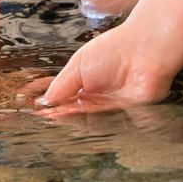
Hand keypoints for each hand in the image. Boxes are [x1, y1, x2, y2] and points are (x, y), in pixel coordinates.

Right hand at [25, 24, 180, 115]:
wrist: (145, 52)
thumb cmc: (113, 50)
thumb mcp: (79, 65)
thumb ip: (62, 84)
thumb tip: (46, 101)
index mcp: (85, 79)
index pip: (65, 97)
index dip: (52, 105)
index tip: (38, 112)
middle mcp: (97, 94)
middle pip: (76, 111)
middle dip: (61, 117)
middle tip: (45, 122)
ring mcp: (112, 105)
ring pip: (90, 120)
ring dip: (75, 124)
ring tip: (57, 127)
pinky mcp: (127, 114)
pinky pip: (109, 125)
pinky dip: (95, 129)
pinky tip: (81, 131)